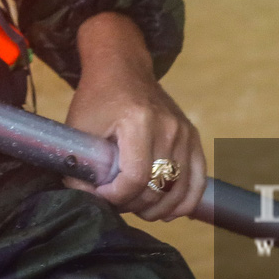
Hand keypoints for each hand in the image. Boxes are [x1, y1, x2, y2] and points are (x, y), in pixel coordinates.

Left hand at [61, 11, 207, 221]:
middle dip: (133, 204)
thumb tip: (84, 200)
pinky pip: (198, 181)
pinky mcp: (193, 137)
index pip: (134, 177)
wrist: (122, 67)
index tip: (100, 195)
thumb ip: (80, 164)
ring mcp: (185, 132)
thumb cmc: (98, 97)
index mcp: (139, 121)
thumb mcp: (80, 126)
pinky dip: (184, 202)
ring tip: (136, 208)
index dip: (115, 197)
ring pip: (179, 190)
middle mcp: (169, 127)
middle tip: (115, 201)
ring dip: (156, 209)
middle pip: (157, 187)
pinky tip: (166, 211)